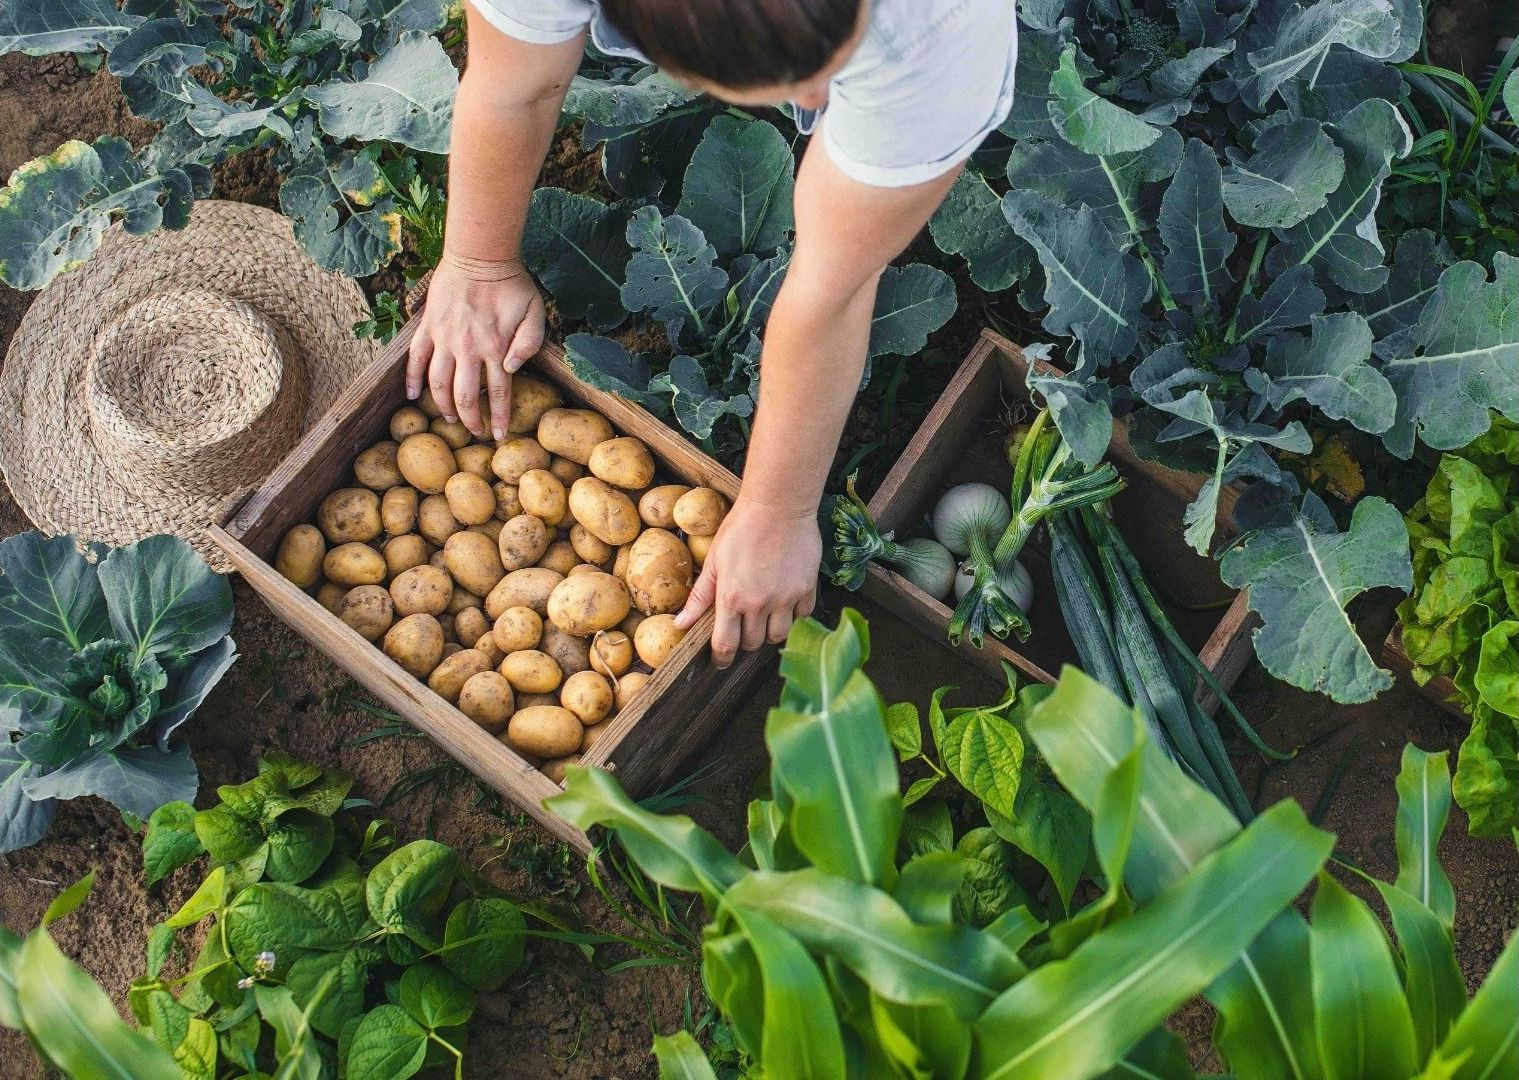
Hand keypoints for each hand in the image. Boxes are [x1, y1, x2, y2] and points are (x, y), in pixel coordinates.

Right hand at [407, 253, 545, 439]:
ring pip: (437, 383)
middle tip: (475, 433)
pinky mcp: (427, 327)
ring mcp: (444, 338)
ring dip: (442, 406)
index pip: (498, 393)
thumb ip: (529, 344)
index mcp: (496, 347)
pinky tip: (411, 395)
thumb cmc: (512, 284)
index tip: (499, 436)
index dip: (498, 418)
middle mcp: (467, 348)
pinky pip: (414, 358)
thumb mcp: (535, 312)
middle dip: (471, 421)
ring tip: (450, 420)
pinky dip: (410, 379)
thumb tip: (511, 370)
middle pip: (465, 396)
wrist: (479, 255)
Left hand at [674, 497, 820, 667]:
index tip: (720, 662)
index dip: (721, 659)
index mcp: (731, 598)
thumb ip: (699, 596)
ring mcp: (785, 598)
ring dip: (769, 631)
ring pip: (779, 636)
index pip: (725, 645)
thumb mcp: (714, 560)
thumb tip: (679, 624)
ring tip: (764, 616)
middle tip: (742, 628)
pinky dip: (794, 615)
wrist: (778, 505)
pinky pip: (802, 616)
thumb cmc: (741, 527)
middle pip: (753, 643)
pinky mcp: (806, 589)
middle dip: (745, 641)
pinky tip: (785, 601)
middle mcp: (759, 604)